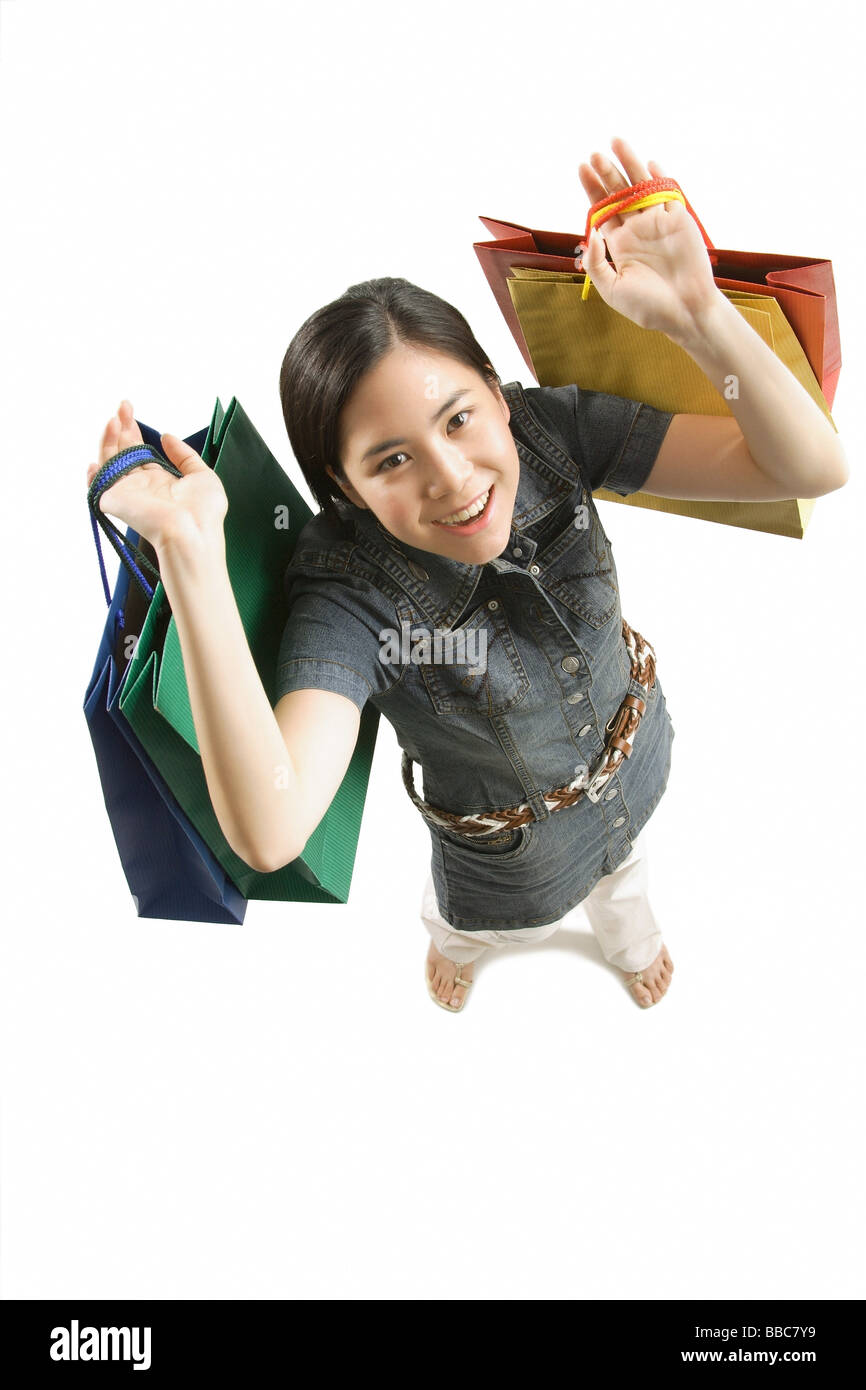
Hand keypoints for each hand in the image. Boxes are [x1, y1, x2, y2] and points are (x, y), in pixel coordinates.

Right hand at [86, 400, 227, 554]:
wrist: (192, 532)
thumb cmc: (203, 512)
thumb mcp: (202, 475)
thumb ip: (184, 455)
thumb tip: (167, 436)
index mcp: (159, 481)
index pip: (139, 452)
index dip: (133, 431)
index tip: (131, 410)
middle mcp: (140, 485)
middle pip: (123, 451)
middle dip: (122, 427)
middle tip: (124, 405)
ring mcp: (126, 492)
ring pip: (109, 460)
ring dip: (109, 437)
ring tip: (115, 417)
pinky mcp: (114, 500)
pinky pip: (97, 484)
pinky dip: (93, 472)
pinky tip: (96, 456)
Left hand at [577, 137, 719, 340]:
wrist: (686, 312)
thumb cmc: (649, 307)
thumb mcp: (613, 290)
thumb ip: (597, 263)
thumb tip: (592, 232)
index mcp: (620, 244)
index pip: (602, 209)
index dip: (592, 188)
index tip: (582, 168)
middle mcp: (637, 229)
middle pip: (618, 193)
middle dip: (605, 173)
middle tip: (593, 155)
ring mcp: (658, 221)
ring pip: (641, 186)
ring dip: (629, 164)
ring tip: (615, 142)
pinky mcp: (679, 219)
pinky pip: (668, 193)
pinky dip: (659, 177)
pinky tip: (648, 164)